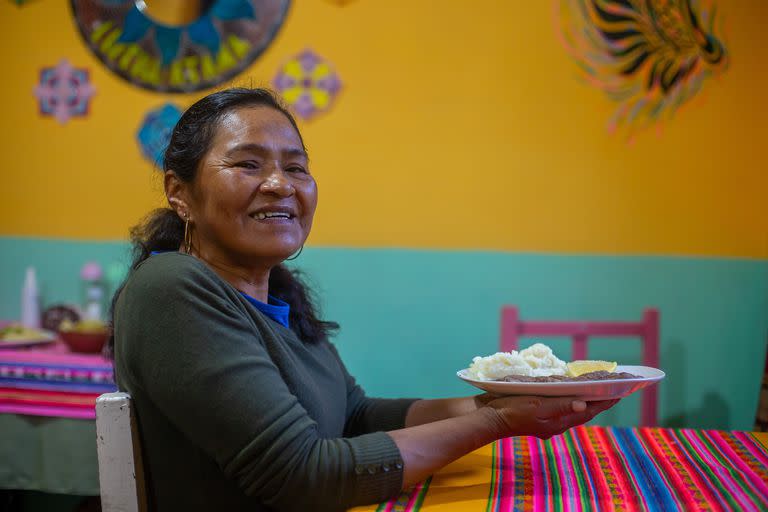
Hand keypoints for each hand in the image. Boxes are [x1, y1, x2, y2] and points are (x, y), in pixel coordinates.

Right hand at [481, 395, 618, 439]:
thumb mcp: (536, 406)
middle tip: (614, 388)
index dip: (604, 401)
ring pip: (572, 409)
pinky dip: (570, 398)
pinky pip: (560, 406)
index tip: (620, 392)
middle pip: (583, 410)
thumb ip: (560, 405)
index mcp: (559, 422)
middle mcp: (556, 423)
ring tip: (598, 389)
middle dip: (599, 400)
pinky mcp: (538, 414)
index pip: (588, 411)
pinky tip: (569, 391)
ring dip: (586, 399)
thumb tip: (584, 403)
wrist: (488, 417)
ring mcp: (547, 419)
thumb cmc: (512, 410)